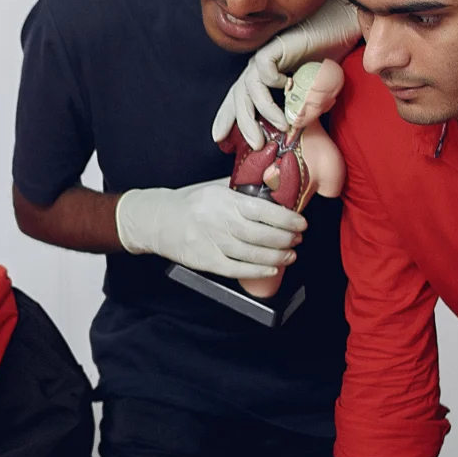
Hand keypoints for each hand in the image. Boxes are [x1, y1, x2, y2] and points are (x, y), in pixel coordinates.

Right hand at [113, 179, 305, 279]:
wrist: (157, 220)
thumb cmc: (189, 203)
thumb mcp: (214, 188)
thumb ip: (241, 188)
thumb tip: (271, 186)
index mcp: (224, 200)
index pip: (263, 210)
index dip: (287, 219)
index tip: (301, 222)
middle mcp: (220, 221)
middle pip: (261, 234)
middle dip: (286, 239)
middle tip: (298, 239)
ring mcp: (212, 243)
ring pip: (253, 253)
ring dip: (277, 256)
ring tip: (291, 254)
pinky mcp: (206, 261)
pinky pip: (237, 269)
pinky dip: (257, 270)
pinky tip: (271, 268)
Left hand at [212, 0, 361, 148]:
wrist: (338, 29)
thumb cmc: (325, 60)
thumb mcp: (312, 92)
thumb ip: (301, 109)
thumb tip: (294, 127)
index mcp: (260, 81)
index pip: (238, 102)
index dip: (226, 119)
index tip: (218, 140)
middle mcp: (258, 70)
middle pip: (240, 99)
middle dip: (245, 124)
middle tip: (256, 144)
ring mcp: (264, 59)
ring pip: (251, 88)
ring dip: (267, 110)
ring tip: (283, 125)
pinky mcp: (273, 48)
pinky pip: (266, 71)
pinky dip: (276, 82)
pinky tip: (291, 85)